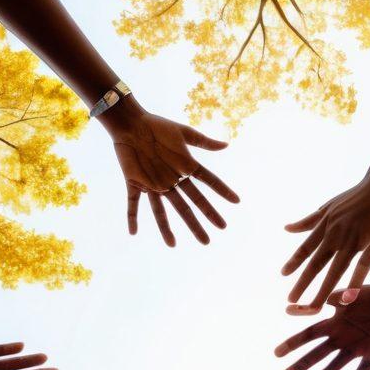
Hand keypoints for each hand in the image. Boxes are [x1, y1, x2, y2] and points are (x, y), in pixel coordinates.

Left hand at [104, 99, 238, 246]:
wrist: (131, 123)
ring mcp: (153, 184)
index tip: (237, 201)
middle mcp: (171, 180)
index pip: (208, 182)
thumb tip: (226, 145)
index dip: (222, 191)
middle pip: (188, 206)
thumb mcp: (183, 133)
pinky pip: (133, 203)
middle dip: (198, 223)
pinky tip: (132, 232)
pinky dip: (131, 217)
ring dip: (166, 229)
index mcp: (184, 168)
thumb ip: (203, 142)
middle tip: (207, 241)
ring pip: (161, 211)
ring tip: (172, 245)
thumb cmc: (157, 125)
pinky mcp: (134, 183)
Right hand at [275, 285, 369, 369]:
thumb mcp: (359, 293)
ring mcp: (356, 349)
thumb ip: (341, 298)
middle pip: (316, 355)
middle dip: (299, 366)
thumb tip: (322, 302)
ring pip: (331, 369)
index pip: (309, 335)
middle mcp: (342, 338)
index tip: (276, 354)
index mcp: (336, 322)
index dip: (293, 344)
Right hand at [282, 176, 369, 312]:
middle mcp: (337, 235)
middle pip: (315, 264)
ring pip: (307, 245)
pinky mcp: (326, 210)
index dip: (320, 293)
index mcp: (353, 245)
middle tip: (291, 300)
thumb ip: (364, 266)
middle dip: (302, 284)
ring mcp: (329, 221)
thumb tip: (352, 293)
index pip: (333, 276)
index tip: (311, 308)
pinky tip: (286, 229)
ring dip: (294, 261)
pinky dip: (298, 225)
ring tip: (283, 273)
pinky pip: (309, 220)